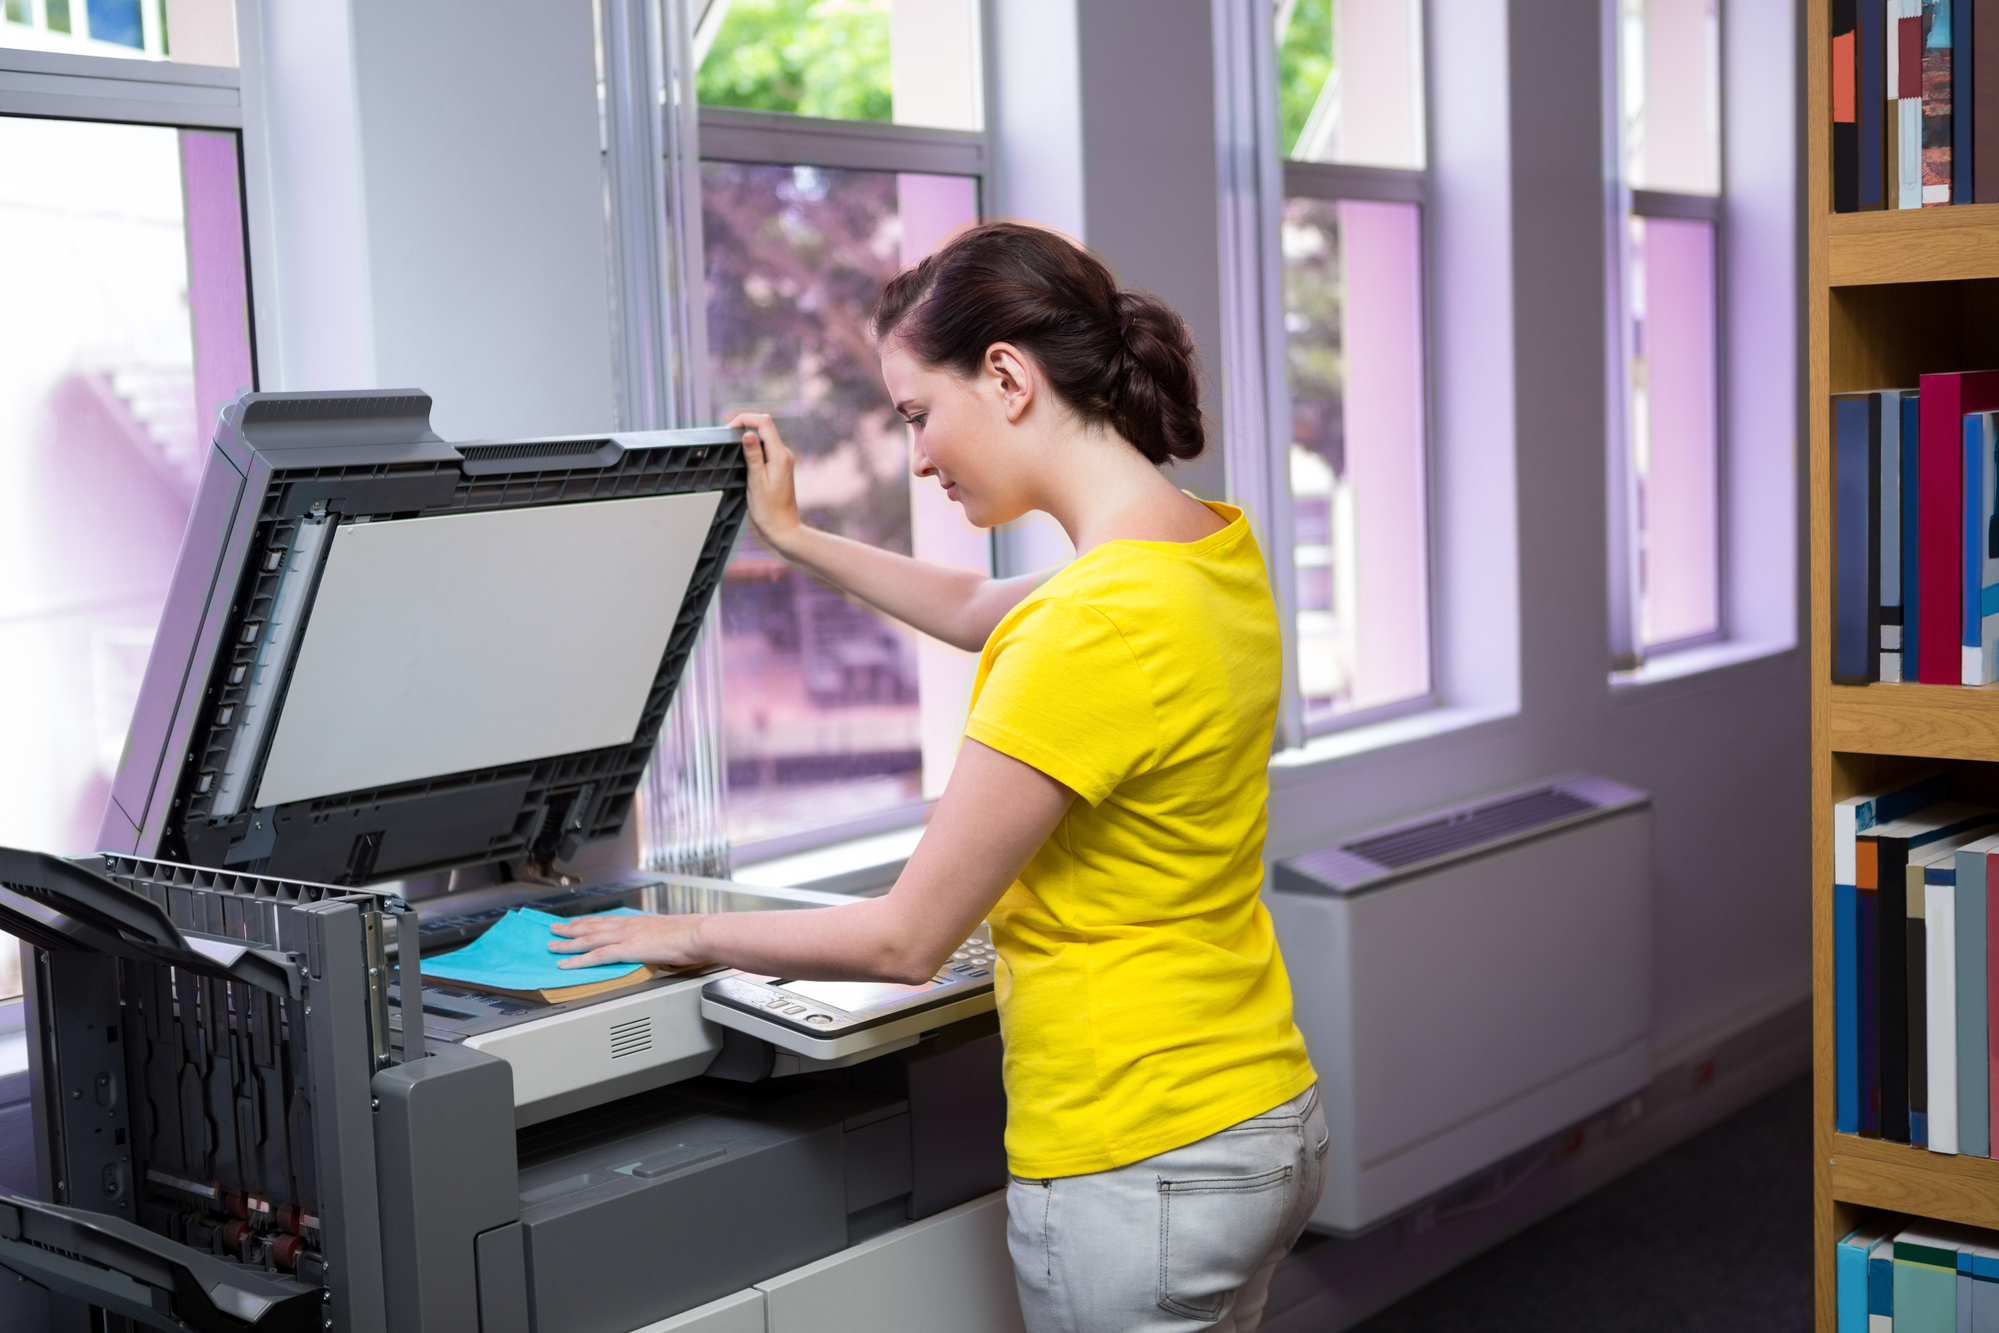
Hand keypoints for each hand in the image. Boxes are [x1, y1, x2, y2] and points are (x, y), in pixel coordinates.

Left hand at [549, 912, 708, 968]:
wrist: (698, 934)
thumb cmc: (691, 935)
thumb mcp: (670, 933)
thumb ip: (657, 938)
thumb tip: (658, 944)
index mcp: (638, 922)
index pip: (607, 920)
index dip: (588, 922)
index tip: (576, 922)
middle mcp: (628, 925)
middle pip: (592, 926)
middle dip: (571, 928)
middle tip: (554, 929)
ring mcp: (626, 936)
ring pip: (589, 938)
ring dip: (568, 942)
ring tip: (553, 945)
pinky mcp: (628, 948)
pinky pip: (597, 955)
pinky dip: (579, 959)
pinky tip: (567, 963)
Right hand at [726, 411, 803, 551]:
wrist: (782, 528)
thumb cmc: (769, 510)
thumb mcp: (756, 481)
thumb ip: (753, 456)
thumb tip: (748, 433)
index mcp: (780, 455)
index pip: (764, 423)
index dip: (746, 418)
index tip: (728, 427)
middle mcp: (784, 454)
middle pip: (765, 426)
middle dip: (746, 424)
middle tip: (726, 434)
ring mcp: (782, 460)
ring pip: (765, 436)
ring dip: (748, 434)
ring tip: (730, 442)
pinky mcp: (779, 466)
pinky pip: (766, 448)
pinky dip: (753, 446)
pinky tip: (741, 454)